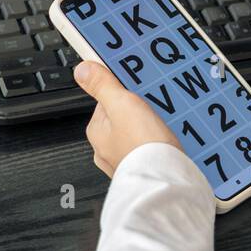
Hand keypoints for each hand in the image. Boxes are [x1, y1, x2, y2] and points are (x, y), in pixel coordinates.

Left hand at [74, 61, 180, 178]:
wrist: (165, 181)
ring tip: (164, 123)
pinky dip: (155, 144)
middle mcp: (105, 149)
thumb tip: (82, 70)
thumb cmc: (143, 147)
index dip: (124, 92)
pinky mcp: (142, 170)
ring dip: (149, 128)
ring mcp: (123, 161)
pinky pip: (147, 150)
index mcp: (97, 131)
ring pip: (135, 135)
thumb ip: (102, 86)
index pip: (106, 101)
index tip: (137, 88)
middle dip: (138, 111)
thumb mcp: (122, 104)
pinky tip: (167, 142)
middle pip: (122, 118)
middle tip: (155, 107)